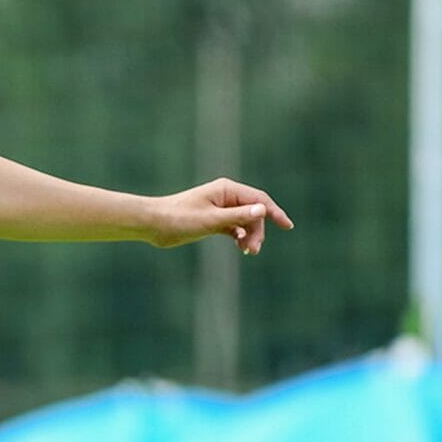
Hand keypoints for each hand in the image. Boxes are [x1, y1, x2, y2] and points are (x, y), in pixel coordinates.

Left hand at [149, 178, 293, 253]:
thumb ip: (238, 216)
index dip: (275, 212)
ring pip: (245, 221)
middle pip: (253, 213)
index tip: (287, 226)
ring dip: (250, 235)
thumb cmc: (180, 218)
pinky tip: (242, 247)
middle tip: (254, 250)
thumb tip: (263, 211)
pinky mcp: (213, 220)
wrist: (154, 224)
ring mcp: (220, 208)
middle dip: (258, 230)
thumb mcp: (211, 220)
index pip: (259, 199)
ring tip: (248, 251)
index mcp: (227, 190)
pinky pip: (235, 227)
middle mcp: (225, 196)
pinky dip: (240, 237)